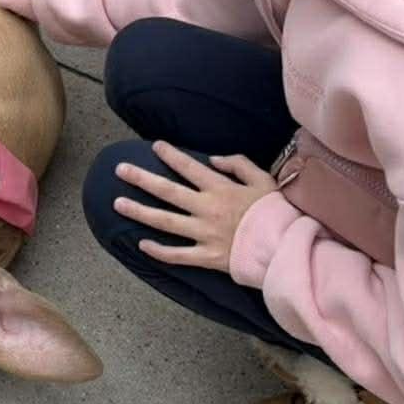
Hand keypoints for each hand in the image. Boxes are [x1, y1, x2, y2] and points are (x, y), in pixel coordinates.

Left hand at [114, 143, 278, 272]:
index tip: (155, 146)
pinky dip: (158, 251)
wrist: (287, 247)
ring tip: (117, 203)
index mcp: (220, 189)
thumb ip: (238, 164)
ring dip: (139, 211)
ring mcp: (204, 234)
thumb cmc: (277, 212)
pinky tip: (141, 244)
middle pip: (167, 191)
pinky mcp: (207, 257)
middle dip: (141, 178)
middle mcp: (207, 209)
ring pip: (164, 222)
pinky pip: (177, 255)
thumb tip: (213, 159)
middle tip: (119, 169)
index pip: (189, 167)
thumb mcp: (263, 179)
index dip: (170, 155)